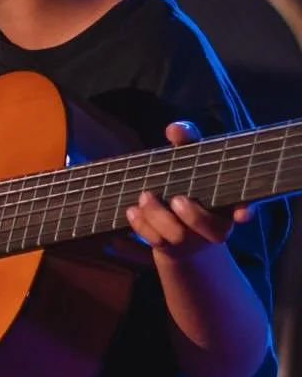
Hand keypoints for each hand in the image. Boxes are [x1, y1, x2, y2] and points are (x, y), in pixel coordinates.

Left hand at [124, 120, 254, 262]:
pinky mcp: (169, 247)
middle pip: (212, 230)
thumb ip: (187, 142)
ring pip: (179, 237)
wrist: (173, 219)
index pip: (244, 207)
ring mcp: (192, 240)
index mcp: (228, 203)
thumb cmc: (189, 181)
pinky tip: (131, 210)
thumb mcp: (191, 159)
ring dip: (159, 217)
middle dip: (193, 216)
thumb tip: (174, 129)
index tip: (241, 213)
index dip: (245, 211)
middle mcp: (215, 226)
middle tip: (176, 199)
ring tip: (144, 197)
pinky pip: (155, 242)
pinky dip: (141, 226)